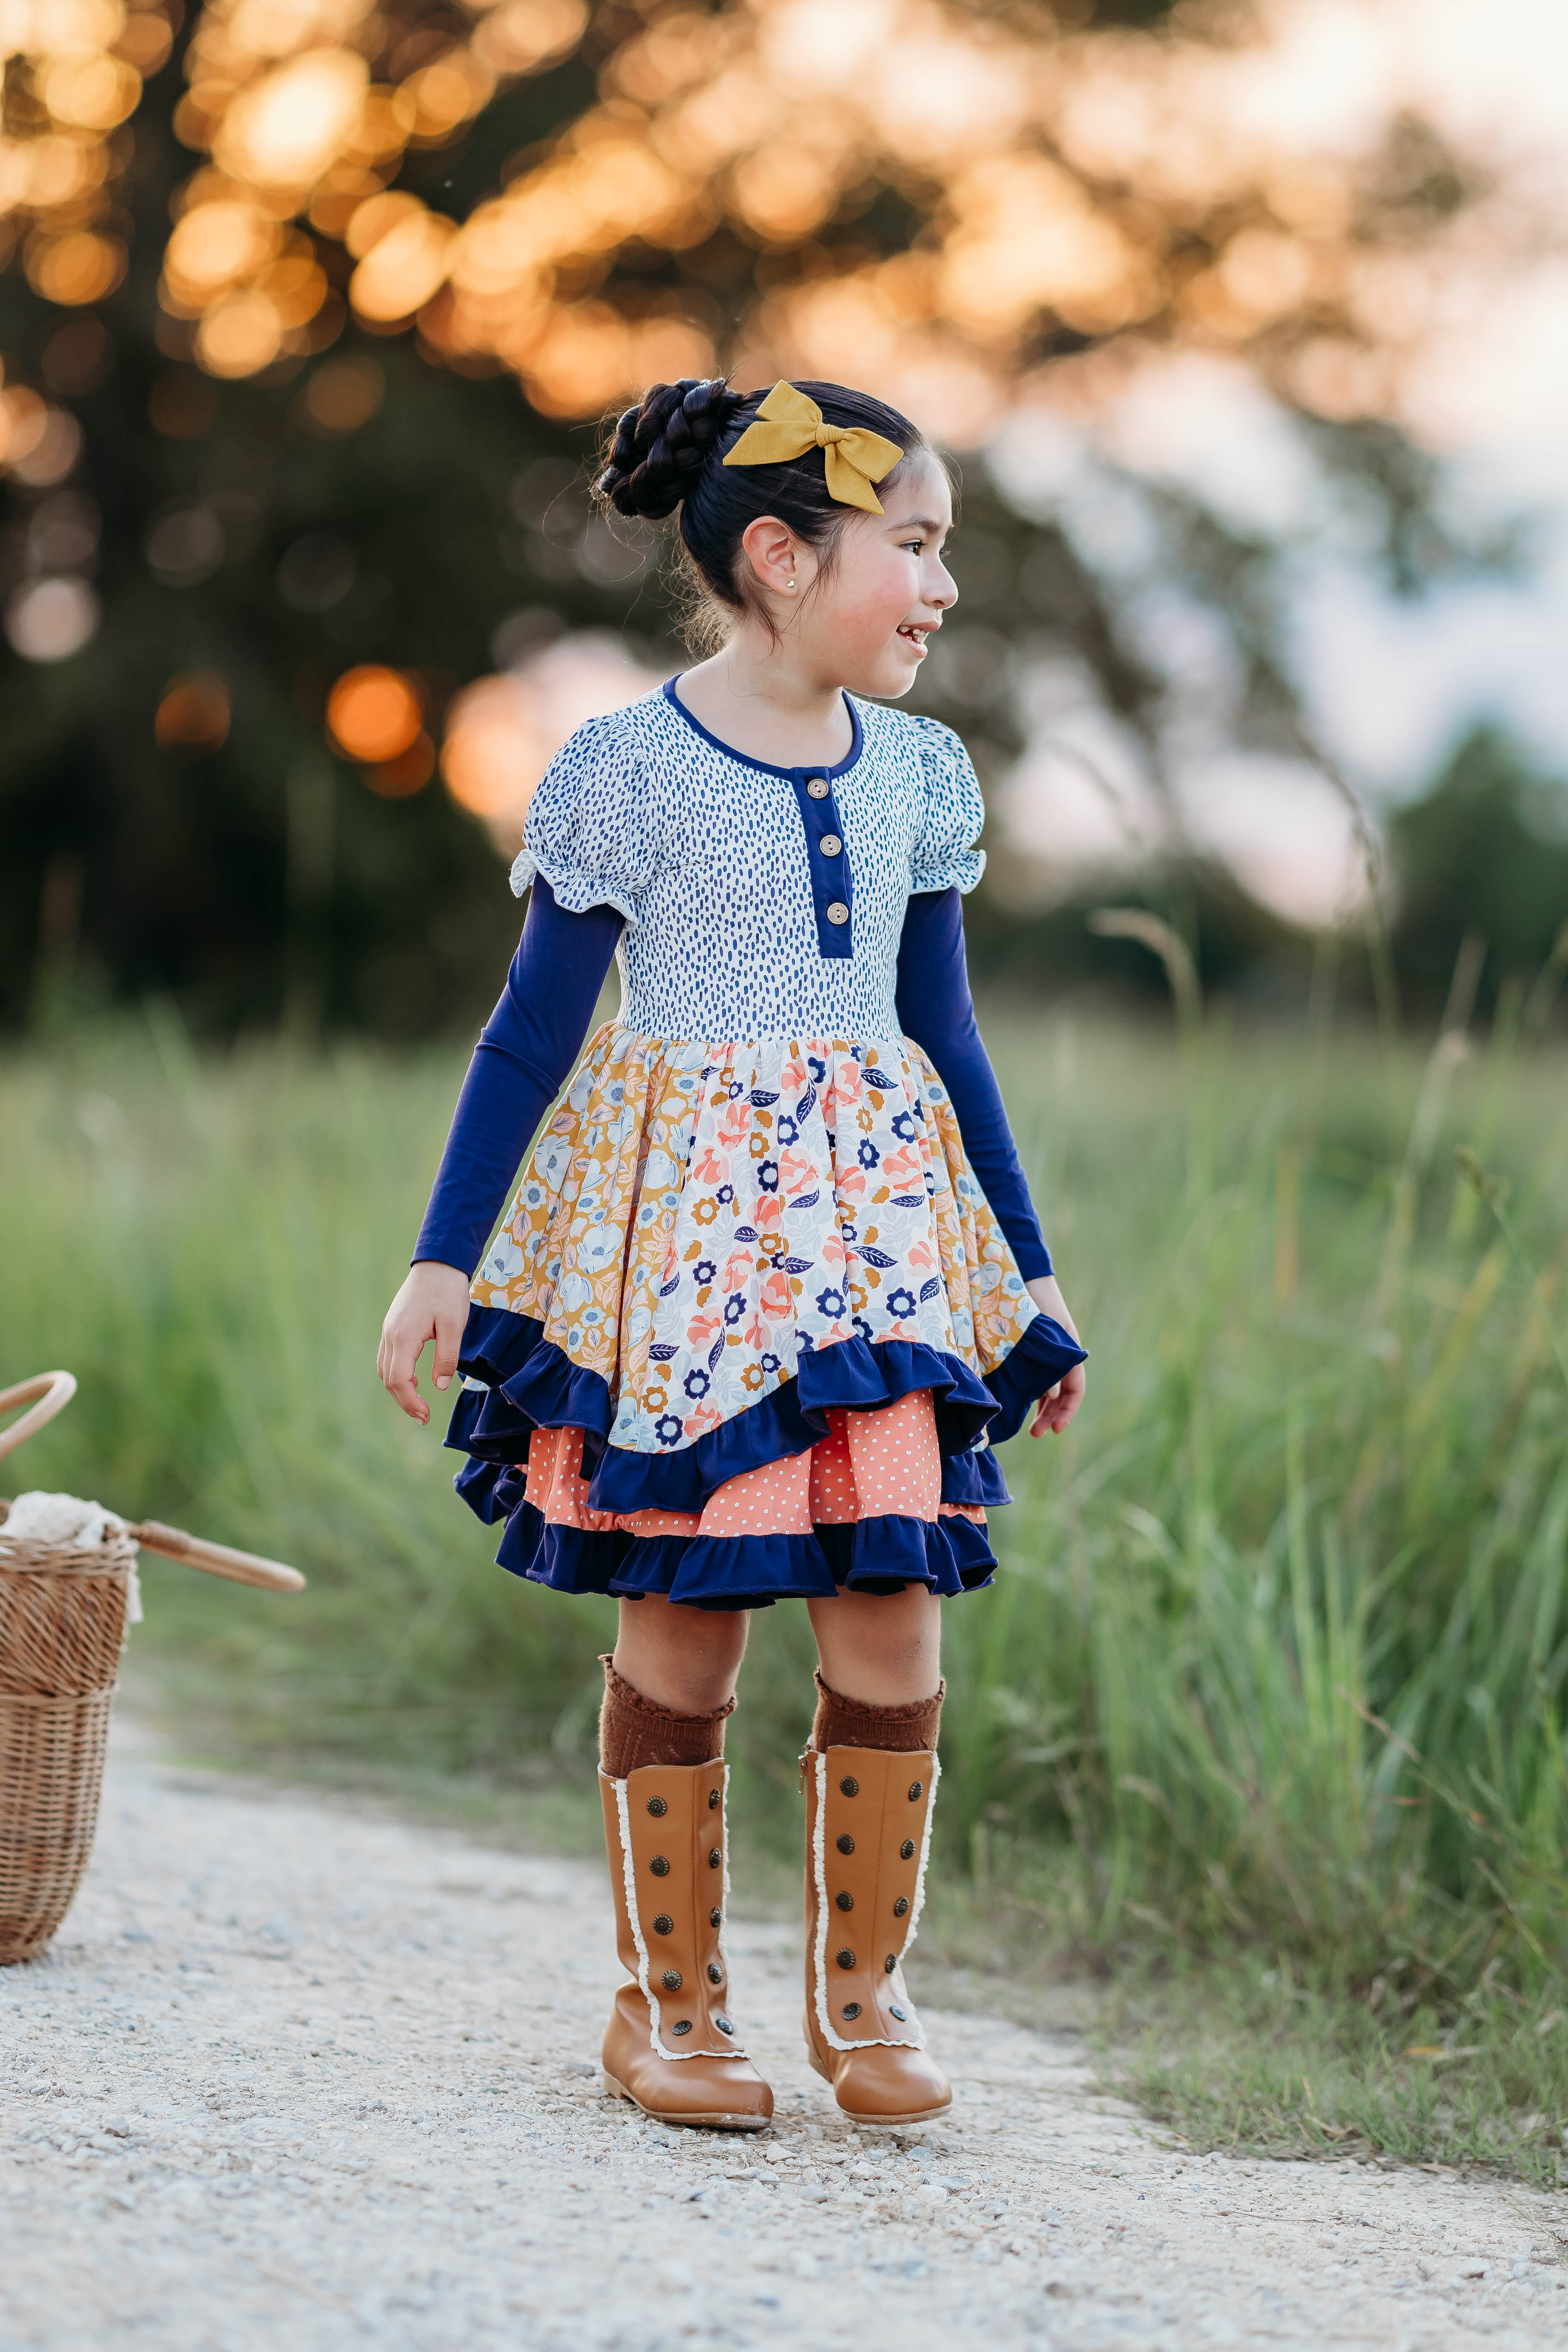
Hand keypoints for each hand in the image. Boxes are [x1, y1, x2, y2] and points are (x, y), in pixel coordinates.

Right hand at [377, 1261, 472, 1424]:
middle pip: (388, 1379)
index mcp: (404, 1337)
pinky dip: (397, 1374)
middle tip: (424, 1416)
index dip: (410, 1402)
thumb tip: (439, 1386)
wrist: (437, 1264)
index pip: (398, 1380)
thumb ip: (447, 1357)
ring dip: (399, 1389)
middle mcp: (390, 1335)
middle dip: (404, 1401)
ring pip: (385, 1370)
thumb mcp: (455, 1325)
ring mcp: (388, 1330)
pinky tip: (413, 1379)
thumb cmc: (448, 1292)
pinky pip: (388, 1358)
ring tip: (419, 1402)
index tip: (426, 1415)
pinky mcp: (393, 1327)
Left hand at [1024, 1273, 1085, 1437]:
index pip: (1076, 1390)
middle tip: (1036, 1433)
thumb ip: (1048, 1367)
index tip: (1055, 1429)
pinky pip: (1038, 1379)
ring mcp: (1047, 1355)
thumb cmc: (1032, 1303)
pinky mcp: (1033, 1352)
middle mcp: (1061, 1356)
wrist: (1022, 1277)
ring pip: (1050, 1389)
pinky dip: (1033, 1393)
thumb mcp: (1043, 1337)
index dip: (1068, 1411)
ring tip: (1030, 1428)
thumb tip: (1054, 1397)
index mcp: (1070, 1352)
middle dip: (1052, 1415)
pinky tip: (1022, 1404)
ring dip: (1042, 1409)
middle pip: (1063, 1395)